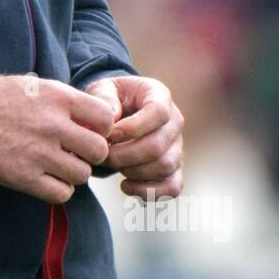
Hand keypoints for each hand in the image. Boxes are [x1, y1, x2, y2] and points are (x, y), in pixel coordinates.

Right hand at [0, 74, 115, 203]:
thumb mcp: (30, 85)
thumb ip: (61, 98)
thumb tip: (87, 114)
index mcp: (57, 97)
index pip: (105, 117)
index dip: (102, 127)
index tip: (91, 131)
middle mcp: (52, 125)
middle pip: (98, 150)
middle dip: (91, 154)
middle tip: (77, 153)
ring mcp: (39, 153)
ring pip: (82, 175)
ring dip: (74, 173)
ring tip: (59, 166)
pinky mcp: (24, 178)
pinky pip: (61, 193)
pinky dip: (59, 190)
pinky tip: (48, 180)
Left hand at [83, 75, 183, 198]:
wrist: (116, 112)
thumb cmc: (109, 99)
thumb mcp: (101, 87)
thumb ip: (103, 96)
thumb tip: (112, 118)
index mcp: (159, 96)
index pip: (158, 112)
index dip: (133, 127)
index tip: (110, 135)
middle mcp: (174, 121)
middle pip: (158, 145)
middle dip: (124, 155)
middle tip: (102, 155)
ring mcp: (177, 146)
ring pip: (164, 167)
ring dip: (132, 171)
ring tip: (112, 164)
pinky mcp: (174, 168)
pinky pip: (172, 187)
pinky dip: (148, 191)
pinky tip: (125, 185)